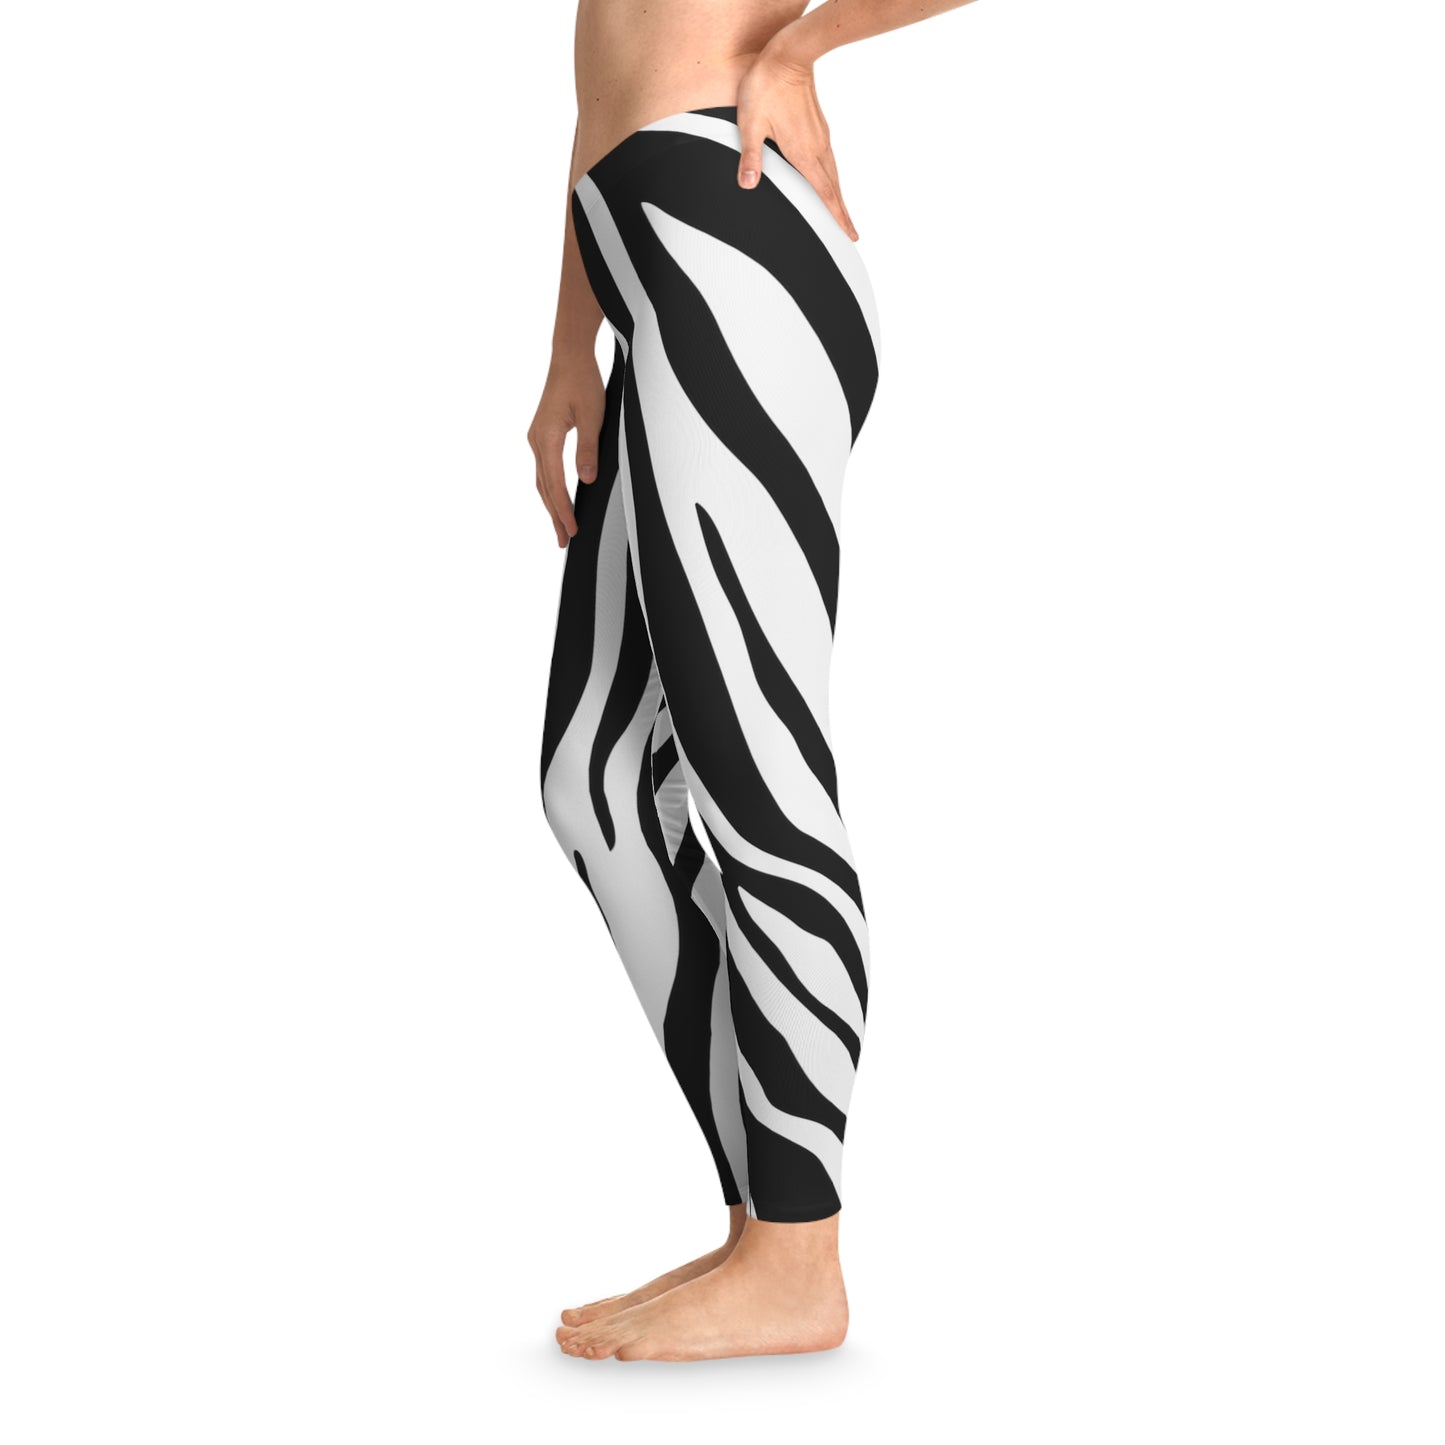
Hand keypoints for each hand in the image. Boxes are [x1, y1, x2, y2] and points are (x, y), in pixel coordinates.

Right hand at [527, 350, 604, 547]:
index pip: (555, 484)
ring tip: (560, 526)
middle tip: (563, 541)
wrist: (569, 357)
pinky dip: (549, 488)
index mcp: (547, 438)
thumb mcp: (593, 417)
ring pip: (542, 480)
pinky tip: (556, 497)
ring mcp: (537, 437)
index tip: (571, 530)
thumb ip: (589, 450)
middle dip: (554, 516)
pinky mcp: (541, 434)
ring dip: (550, 504)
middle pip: (544, 487)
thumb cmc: (582, 382)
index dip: (563, 510)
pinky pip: (544, 468)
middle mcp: (536, 440)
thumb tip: (586, 479)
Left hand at [736, 48, 857, 240]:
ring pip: (833, 172)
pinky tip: (826, 178)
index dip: (837, 216)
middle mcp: (817, 147)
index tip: (850, 234)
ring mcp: (820, 135)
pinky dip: (831, 176)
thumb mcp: (750, 124)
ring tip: (840, 211)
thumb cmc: (766, 87)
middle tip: (850, 232)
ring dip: (837, 194)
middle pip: (833, 187)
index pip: (825, 193)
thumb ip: (749, 157)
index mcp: (803, 153)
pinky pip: (828, 158)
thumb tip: (747, 185)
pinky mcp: (818, 125)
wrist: (787, 54)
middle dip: (842, 211)